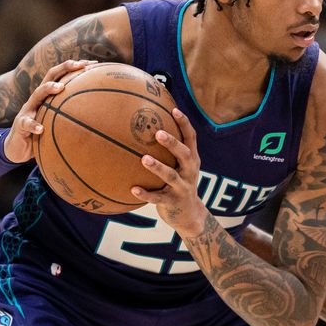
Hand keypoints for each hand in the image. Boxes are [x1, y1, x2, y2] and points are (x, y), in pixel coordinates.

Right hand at [3, 59, 94, 162]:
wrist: (18, 147)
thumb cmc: (44, 133)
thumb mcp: (60, 122)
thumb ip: (75, 117)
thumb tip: (104, 119)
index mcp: (49, 96)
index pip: (62, 75)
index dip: (76, 67)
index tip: (93, 63)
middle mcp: (38, 98)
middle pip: (50, 76)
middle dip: (65, 67)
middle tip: (80, 65)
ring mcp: (28, 110)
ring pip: (36, 94)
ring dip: (48, 89)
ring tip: (60, 87)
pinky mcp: (20, 125)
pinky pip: (26, 123)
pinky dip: (33, 125)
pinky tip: (41, 129)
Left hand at [131, 108, 208, 237]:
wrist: (190, 215)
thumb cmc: (179, 184)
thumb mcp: (180, 167)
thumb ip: (171, 151)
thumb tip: (147, 127)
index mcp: (192, 160)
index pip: (191, 138)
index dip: (184, 123)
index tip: (174, 109)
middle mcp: (190, 172)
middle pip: (184, 154)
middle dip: (172, 143)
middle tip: (157, 133)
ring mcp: (182, 188)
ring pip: (171, 176)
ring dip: (158, 167)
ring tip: (144, 159)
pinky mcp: (173, 202)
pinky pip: (157, 198)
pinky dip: (146, 194)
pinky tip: (133, 189)